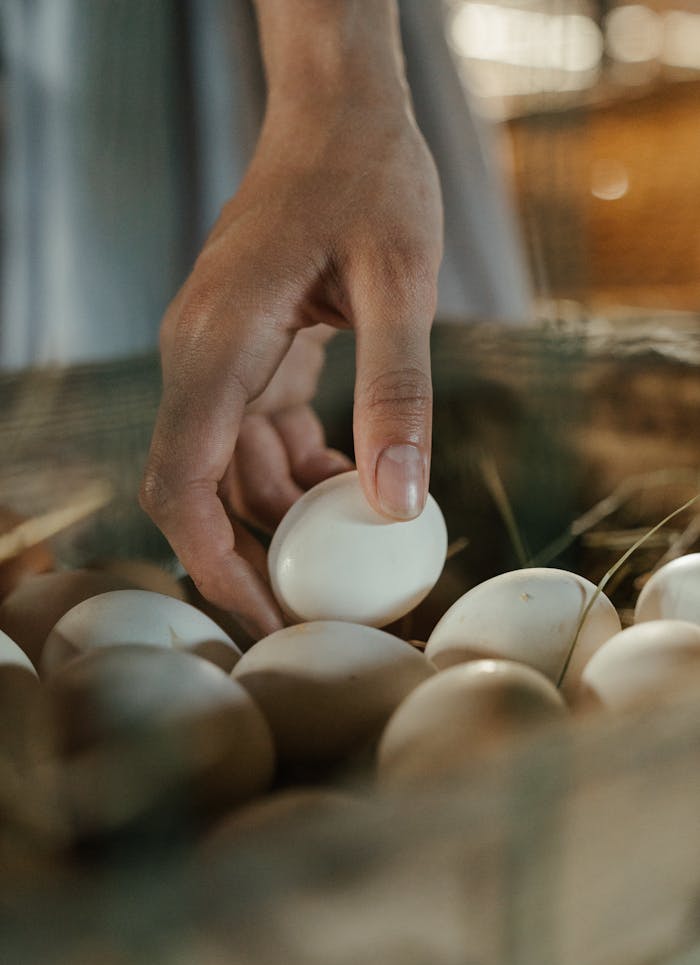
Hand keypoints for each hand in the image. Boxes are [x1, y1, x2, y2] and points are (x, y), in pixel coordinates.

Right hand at [140, 7, 442, 637]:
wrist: (339, 108)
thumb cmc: (366, 173)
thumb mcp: (397, 279)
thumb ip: (397, 391)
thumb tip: (397, 505)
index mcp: (217, 345)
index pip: (182, 483)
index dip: (214, 565)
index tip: (265, 619)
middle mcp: (202, 357)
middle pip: (201, 491)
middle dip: (252, 558)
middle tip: (317, 613)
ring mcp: (222, 355)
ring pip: (234, 469)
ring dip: (288, 516)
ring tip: (355, 555)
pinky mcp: (251, 350)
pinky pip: (261, 434)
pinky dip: (303, 469)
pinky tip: (356, 480)